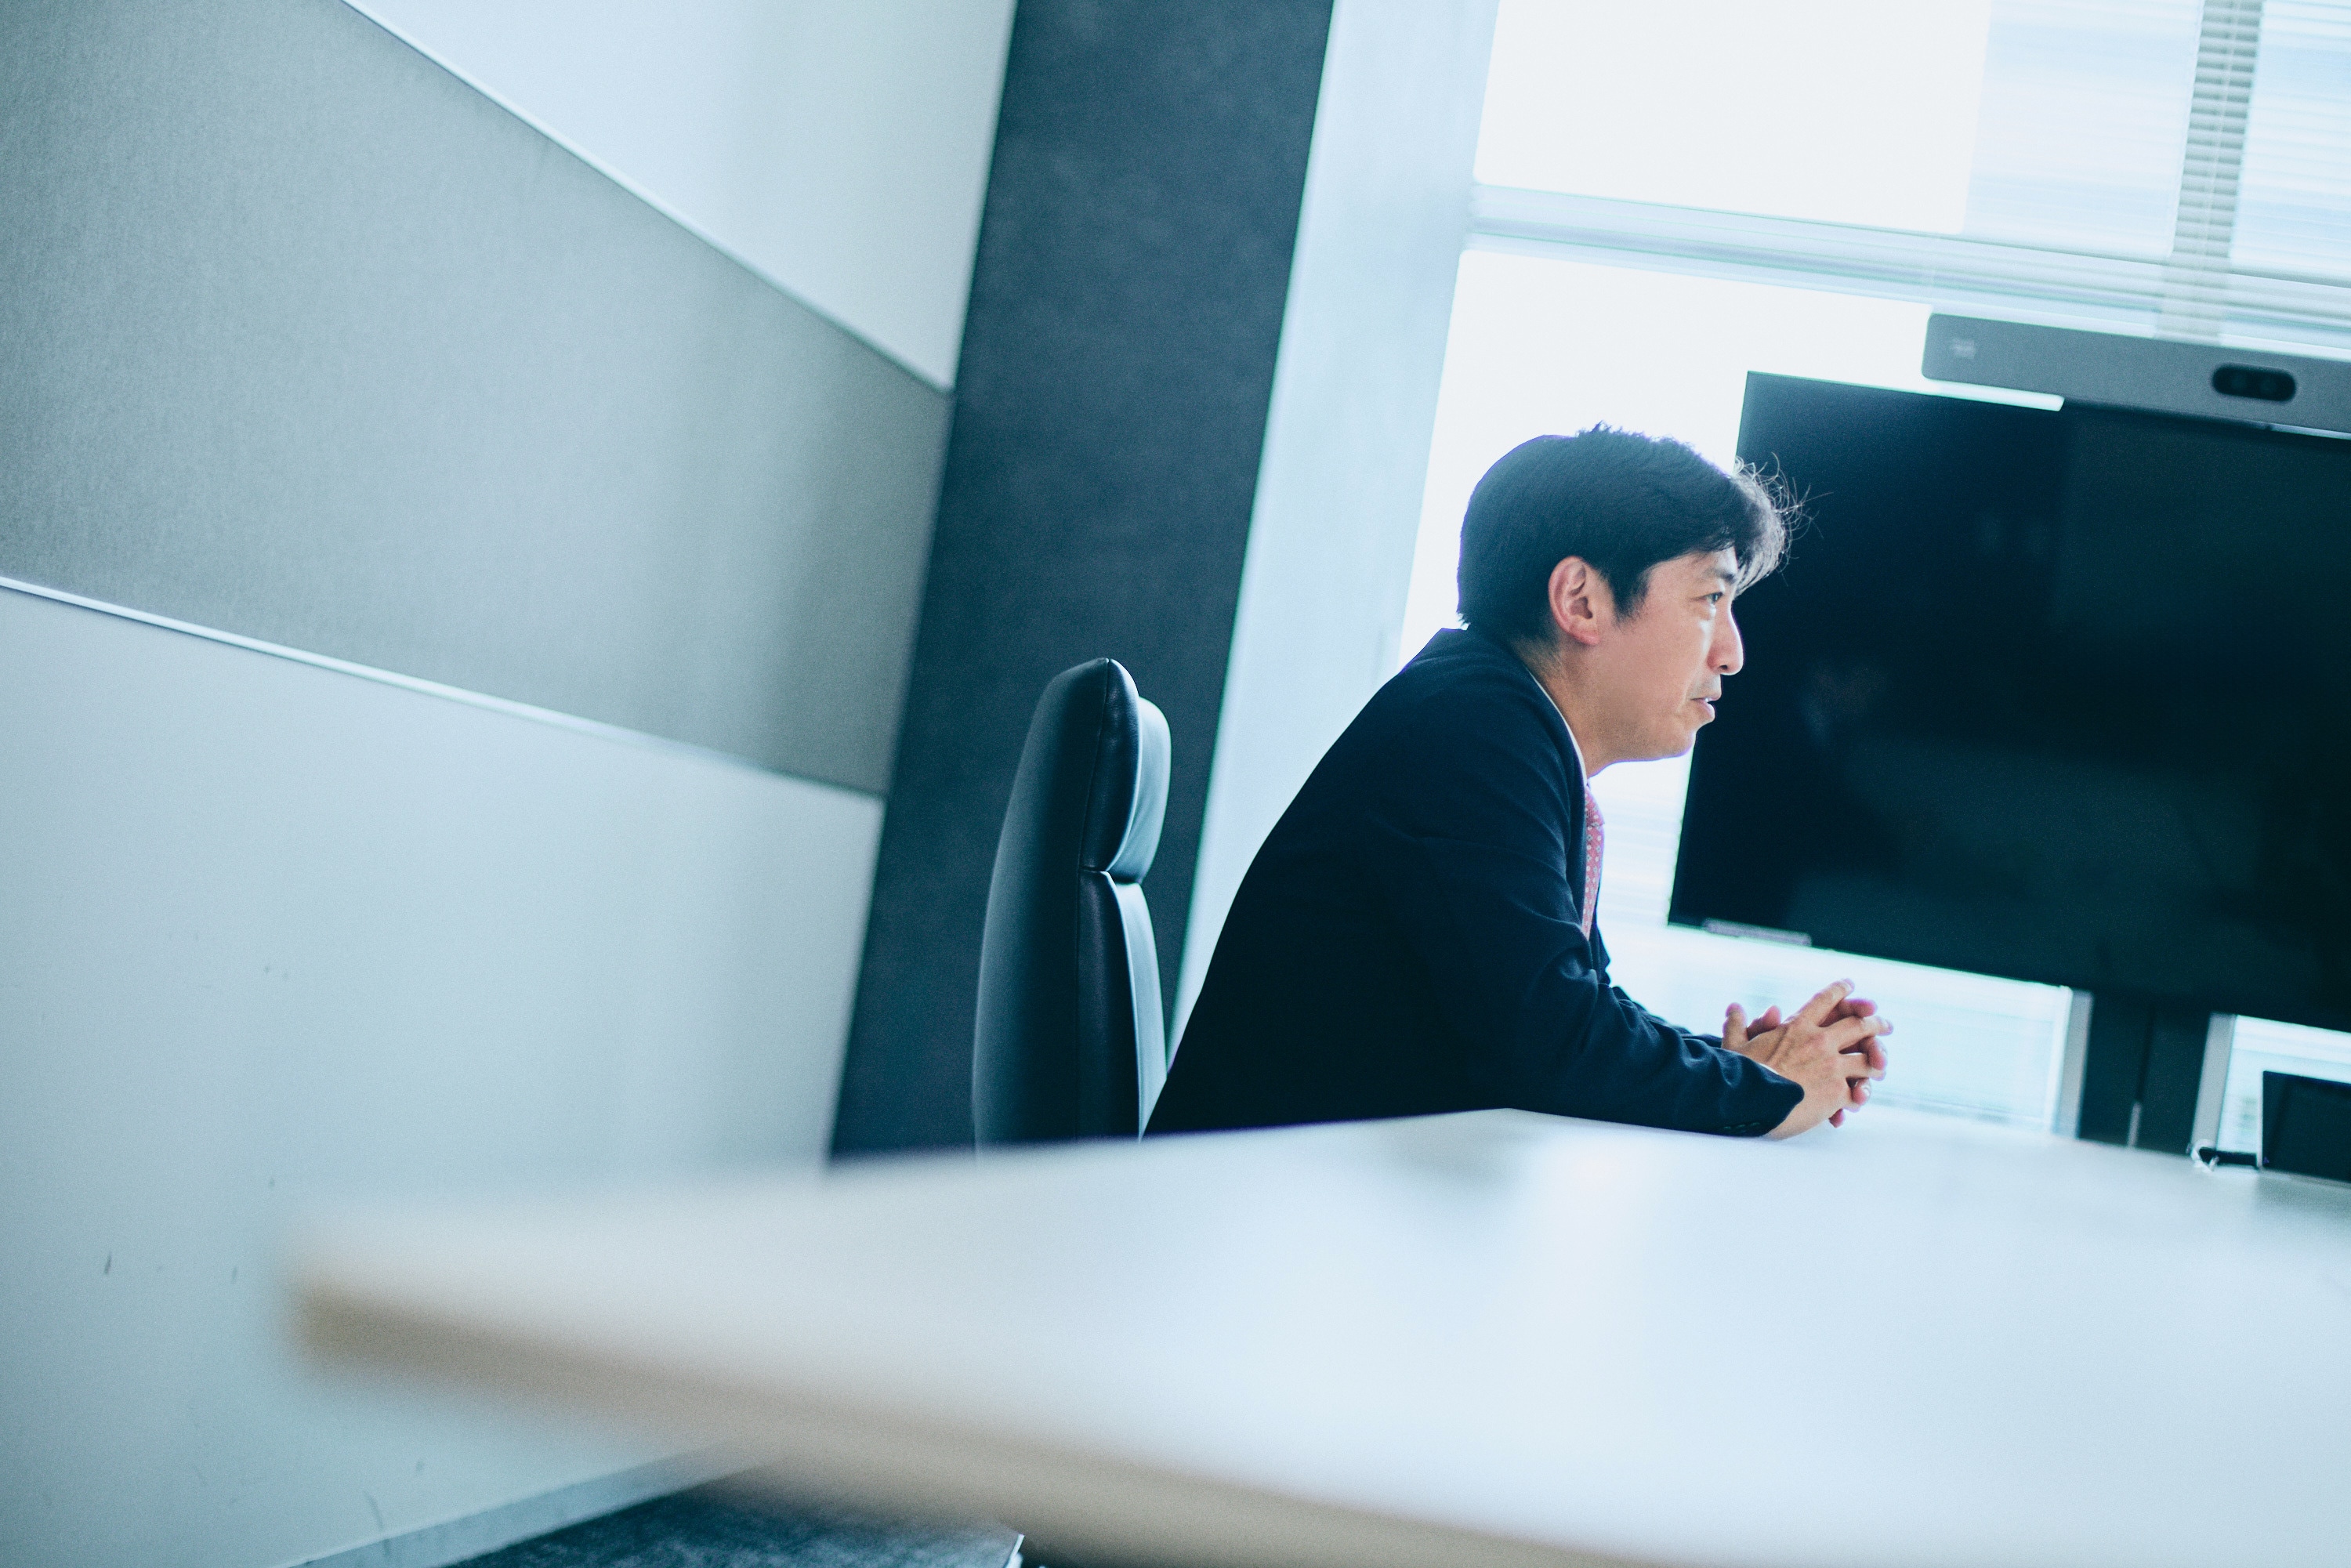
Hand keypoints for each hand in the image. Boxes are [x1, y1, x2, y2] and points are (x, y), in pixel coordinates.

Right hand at [1722, 980, 1890, 1136]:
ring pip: (1867, 1060)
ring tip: (1880, 1065)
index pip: (1824, 1001)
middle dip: (1875, 1023)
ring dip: (1875, 1062)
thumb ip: (1736, 1024)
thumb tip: (1734, 1007)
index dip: (1840, 991)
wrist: (1750, 1100)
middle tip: (1885, 1024)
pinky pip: (1857, 1092)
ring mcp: (1832, 1067)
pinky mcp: (1837, 1093)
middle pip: (1858, 1026)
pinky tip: (1860, 1098)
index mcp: (1797, 1027)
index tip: (1850, 984)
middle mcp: (1819, 1042)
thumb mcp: (1735, 1045)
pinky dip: (1859, 1095)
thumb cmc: (1740, 1074)